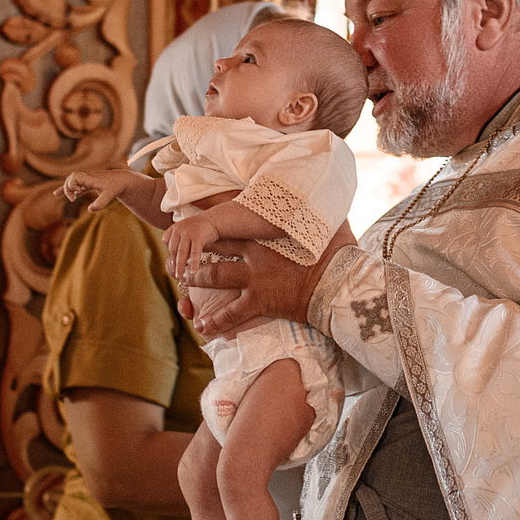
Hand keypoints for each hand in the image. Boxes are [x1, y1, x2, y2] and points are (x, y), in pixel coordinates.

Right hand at [62, 169, 127, 211]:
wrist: (123, 179)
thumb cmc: (116, 186)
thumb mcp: (109, 196)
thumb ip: (100, 203)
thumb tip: (89, 210)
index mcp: (90, 178)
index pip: (74, 176)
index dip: (71, 185)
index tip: (77, 194)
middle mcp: (87, 178)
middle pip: (70, 179)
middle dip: (68, 189)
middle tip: (73, 199)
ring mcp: (87, 180)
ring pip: (72, 181)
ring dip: (67, 188)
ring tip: (59, 195)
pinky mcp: (89, 184)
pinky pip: (76, 186)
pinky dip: (69, 190)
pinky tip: (60, 194)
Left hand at [164, 213, 221, 284]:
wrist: (215, 219)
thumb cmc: (200, 229)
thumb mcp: (186, 232)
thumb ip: (180, 243)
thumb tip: (175, 261)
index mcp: (175, 227)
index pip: (166, 241)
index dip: (169, 251)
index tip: (174, 260)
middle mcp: (179, 229)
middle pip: (173, 249)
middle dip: (175, 263)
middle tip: (176, 274)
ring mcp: (188, 232)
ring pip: (182, 252)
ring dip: (181, 266)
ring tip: (180, 276)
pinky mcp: (198, 236)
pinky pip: (195, 253)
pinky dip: (194, 263)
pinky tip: (193, 272)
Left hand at [187, 224, 355, 338]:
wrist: (339, 285)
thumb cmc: (337, 254)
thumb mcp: (331, 225)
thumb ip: (323, 212)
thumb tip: (331, 194)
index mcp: (265, 236)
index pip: (229, 222)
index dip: (210, 218)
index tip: (192, 215)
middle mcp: (254, 255)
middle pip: (214, 247)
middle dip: (194, 248)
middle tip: (180, 250)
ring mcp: (254, 279)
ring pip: (213, 277)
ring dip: (195, 281)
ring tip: (183, 282)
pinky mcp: (259, 302)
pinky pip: (230, 313)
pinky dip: (215, 321)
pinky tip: (201, 325)